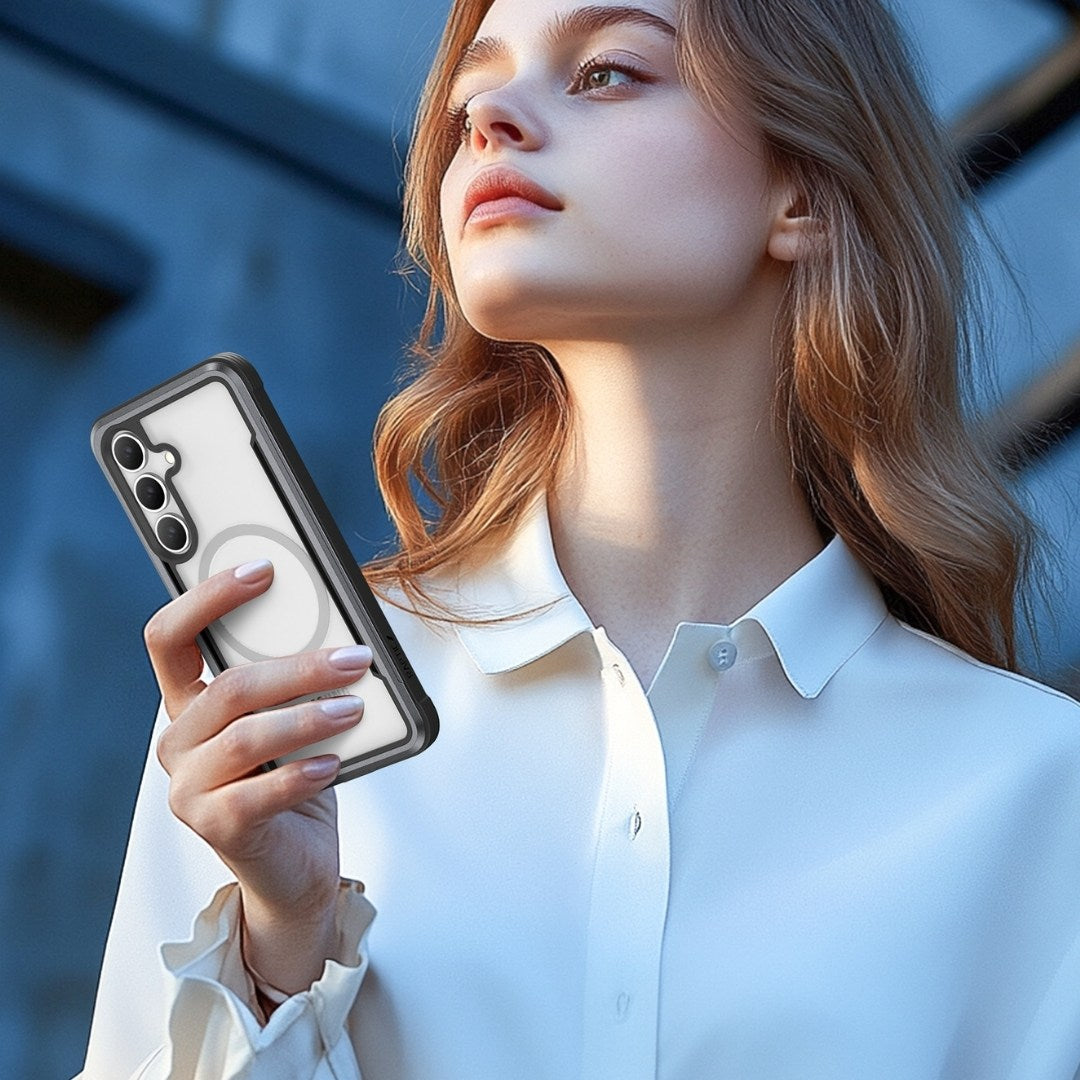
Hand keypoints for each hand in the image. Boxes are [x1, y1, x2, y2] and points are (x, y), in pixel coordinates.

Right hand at [146, 558, 371, 992]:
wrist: (298, 862)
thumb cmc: (299, 777)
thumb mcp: (297, 716)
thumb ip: (300, 677)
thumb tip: (345, 631)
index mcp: (192, 702)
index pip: (171, 637)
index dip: (208, 598)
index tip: (262, 569)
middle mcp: (181, 740)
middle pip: (227, 686)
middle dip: (297, 667)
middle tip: (353, 657)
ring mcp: (189, 787)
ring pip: (243, 737)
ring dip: (306, 718)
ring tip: (354, 708)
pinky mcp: (214, 828)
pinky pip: (255, 795)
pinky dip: (298, 776)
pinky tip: (332, 764)